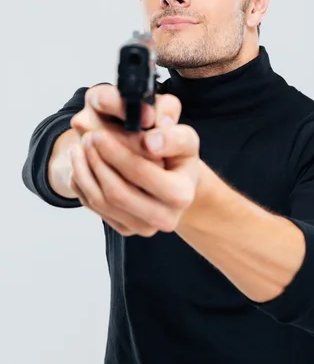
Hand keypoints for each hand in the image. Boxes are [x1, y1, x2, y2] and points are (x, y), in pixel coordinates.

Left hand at [68, 84, 200, 236]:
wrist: (176, 178)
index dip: (117, 153)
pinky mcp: (125, 229)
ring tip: (79, 146)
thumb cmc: (177, 153)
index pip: (141, 174)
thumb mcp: (183, 136)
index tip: (99, 134)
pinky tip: (81, 163)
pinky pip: (94, 208)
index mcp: (181, 194)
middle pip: (117, 193)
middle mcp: (165, 218)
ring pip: (101, 202)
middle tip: (87, 137)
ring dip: (84, 172)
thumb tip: (150, 143)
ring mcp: (143, 227)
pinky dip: (82, 183)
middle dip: (97, 162)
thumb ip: (171, 136)